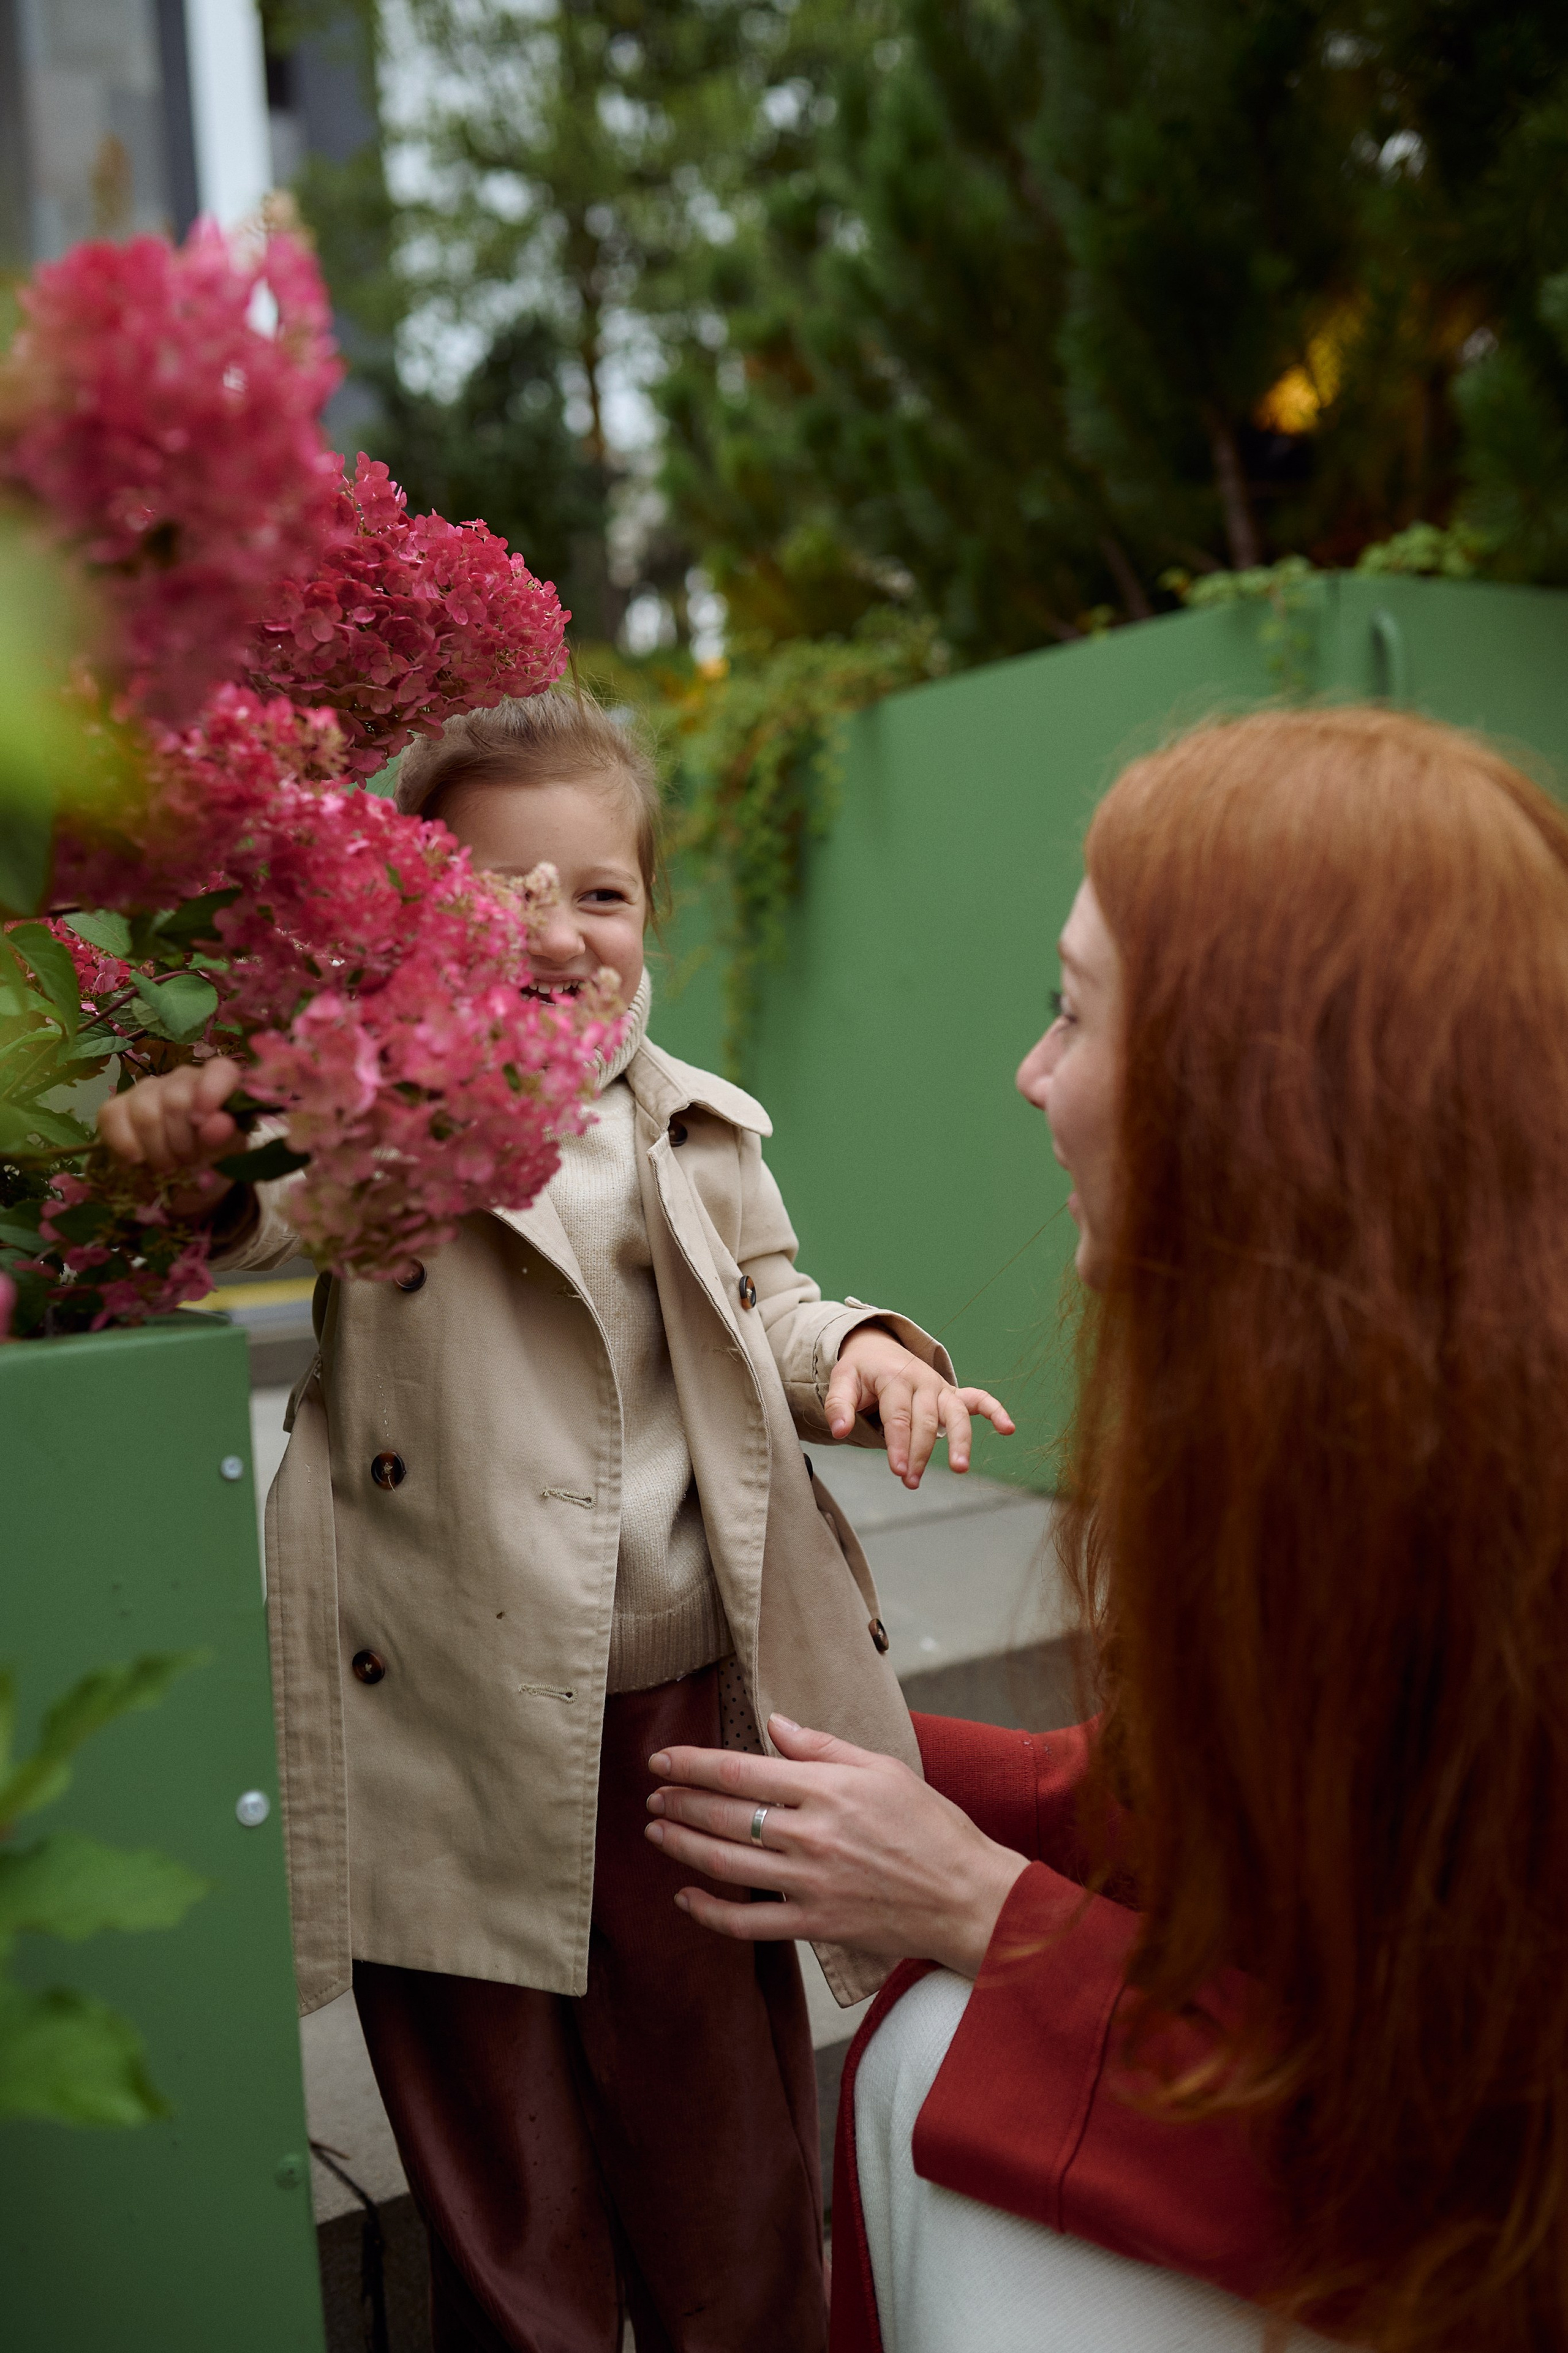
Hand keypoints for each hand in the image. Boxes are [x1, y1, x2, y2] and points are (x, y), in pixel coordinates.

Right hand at [97, 1056, 245, 1219]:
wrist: (179, 1173)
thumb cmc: (209, 1154)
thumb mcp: (226, 1152)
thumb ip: (227, 1137)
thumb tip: (221, 1123)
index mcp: (217, 1084)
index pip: (220, 1071)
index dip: (212, 1093)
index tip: (202, 1123)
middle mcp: (180, 1079)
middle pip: (176, 1100)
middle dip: (182, 1143)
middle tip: (187, 1162)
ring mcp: (146, 1090)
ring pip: (145, 1113)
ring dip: (157, 1151)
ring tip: (167, 1166)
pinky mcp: (116, 1106)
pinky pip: (112, 1117)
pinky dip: (125, 1146)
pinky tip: (137, 1160)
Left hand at [645, 1715, 1029, 1977]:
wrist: (967, 1896)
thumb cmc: (932, 1826)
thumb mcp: (883, 1768)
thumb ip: (823, 1747)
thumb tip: (773, 1724)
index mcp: (827, 1789)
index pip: (739, 1770)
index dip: (691, 1764)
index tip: (662, 1759)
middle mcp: (811, 1835)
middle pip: (724, 1815)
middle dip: (679, 1801)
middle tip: (652, 1793)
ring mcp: (809, 1883)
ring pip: (725, 1865)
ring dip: (683, 1845)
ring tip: (656, 1831)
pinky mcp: (814, 1924)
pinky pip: (748, 1924)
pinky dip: (709, 1913)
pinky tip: (686, 1898)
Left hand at [826, 1325, 1014, 1485]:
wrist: (877, 1347)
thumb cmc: (860, 1371)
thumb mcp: (842, 1380)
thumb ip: (839, 1405)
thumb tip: (838, 1431)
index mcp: (895, 1378)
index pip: (899, 1416)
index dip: (899, 1444)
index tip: (898, 1470)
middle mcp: (923, 1381)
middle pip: (927, 1421)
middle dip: (920, 1452)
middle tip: (910, 1481)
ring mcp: (940, 1387)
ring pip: (956, 1414)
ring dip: (960, 1441)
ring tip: (959, 1468)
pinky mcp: (952, 1393)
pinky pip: (979, 1399)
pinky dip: (995, 1411)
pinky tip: (1008, 1429)